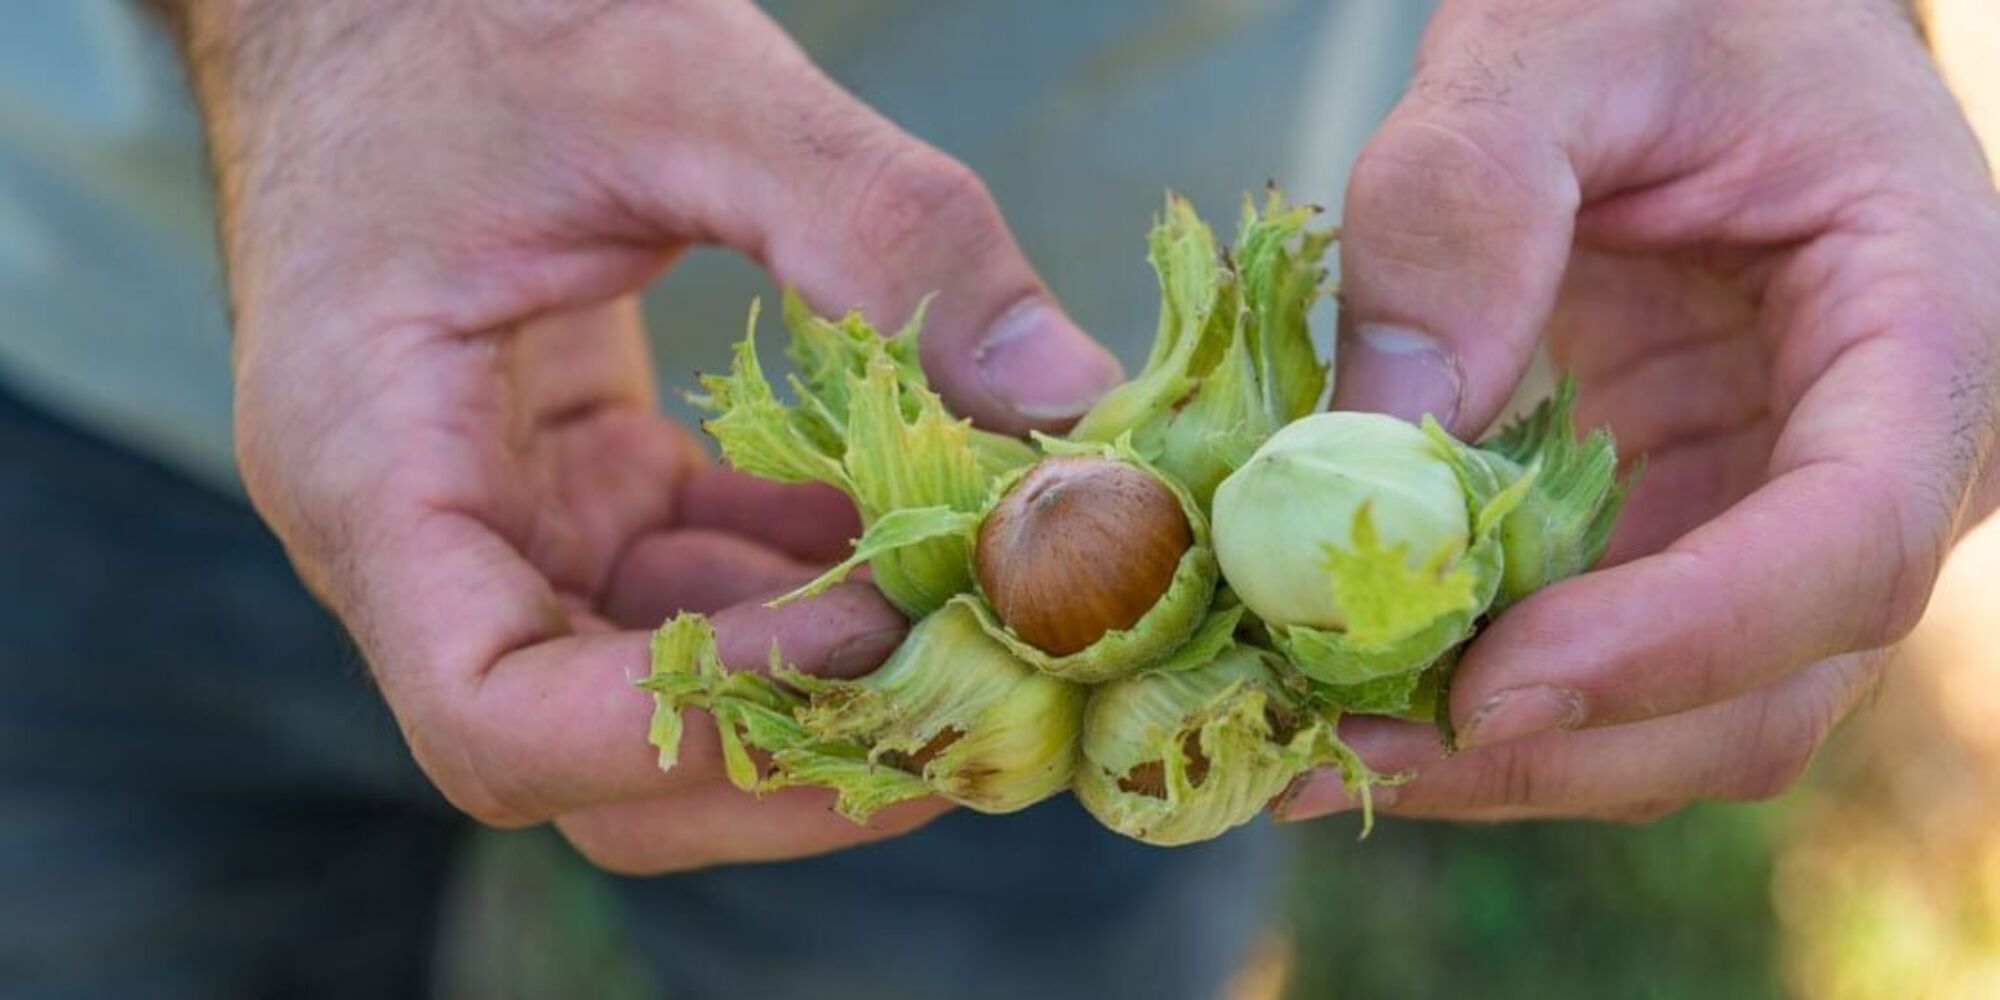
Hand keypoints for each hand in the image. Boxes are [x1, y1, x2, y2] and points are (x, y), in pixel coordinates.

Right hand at [169, 0, 1120, 870]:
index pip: (494, 715)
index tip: (867, 632)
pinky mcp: (578, 495)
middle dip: (795, 748)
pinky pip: (702, 592)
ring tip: (982, 595)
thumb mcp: (688, 89)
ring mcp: (500, 527)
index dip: (692, 717)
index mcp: (369, 460)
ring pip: (666, 695)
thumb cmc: (486, 15)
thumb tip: (1073, 404)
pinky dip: (816, 581)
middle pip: (595, 764)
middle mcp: (417, 539)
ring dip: (831, 671)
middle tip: (981, 691)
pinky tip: (920, 521)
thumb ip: (883, 232)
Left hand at [1283, 0, 1999, 821]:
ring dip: (1504, 752)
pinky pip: (1603, 656)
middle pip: (1766, 688)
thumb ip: (1470, 203)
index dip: (1678, 642)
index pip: (1846, 544)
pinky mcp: (1683, 528)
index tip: (1491, 684)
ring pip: (1681, 715)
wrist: (1691, 10)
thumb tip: (1384, 431)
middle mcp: (1886, 458)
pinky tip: (1349, 681)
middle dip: (1560, 743)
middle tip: (1344, 754)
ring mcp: (1781, 511)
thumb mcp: (1557, 38)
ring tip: (1315, 741)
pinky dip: (1479, 689)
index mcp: (1932, 325)